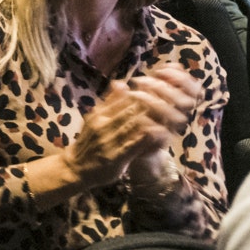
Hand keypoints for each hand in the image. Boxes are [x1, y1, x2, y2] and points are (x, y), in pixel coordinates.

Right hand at [65, 68, 196, 190]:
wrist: (76, 167)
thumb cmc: (90, 141)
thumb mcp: (95, 118)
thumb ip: (109, 102)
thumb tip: (122, 83)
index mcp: (99, 113)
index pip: (124, 98)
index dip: (144, 93)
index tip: (162, 89)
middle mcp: (103, 125)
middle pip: (131, 110)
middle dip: (152, 103)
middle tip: (172, 98)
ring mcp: (109, 140)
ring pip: (134, 125)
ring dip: (153, 118)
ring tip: (171, 112)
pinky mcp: (116, 156)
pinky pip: (135, 144)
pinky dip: (149, 137)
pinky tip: (162, 132)